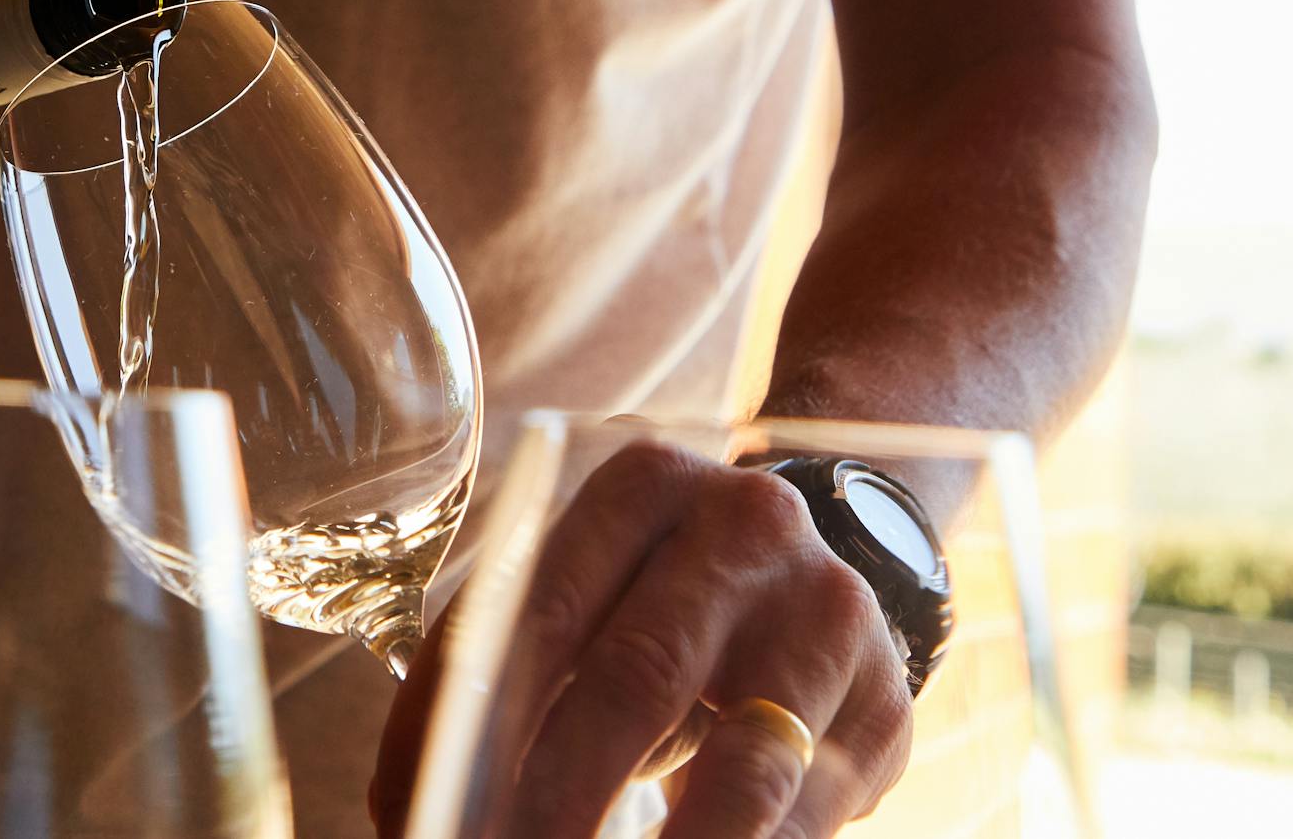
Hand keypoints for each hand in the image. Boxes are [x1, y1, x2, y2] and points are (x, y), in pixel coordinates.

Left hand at [371, 440, 912, 838]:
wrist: (832, 569)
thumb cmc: (666, 599)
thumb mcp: (591, 601)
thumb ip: (509, 676)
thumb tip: (408, 801)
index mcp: (643, 485)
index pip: (534, 610)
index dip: (470, 728)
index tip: (417, 810)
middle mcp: (744, 527)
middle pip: (633, 679)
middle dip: (559, 798)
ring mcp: (827, 612)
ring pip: (742, 764)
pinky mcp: (884, 702)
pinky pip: (806, 811)